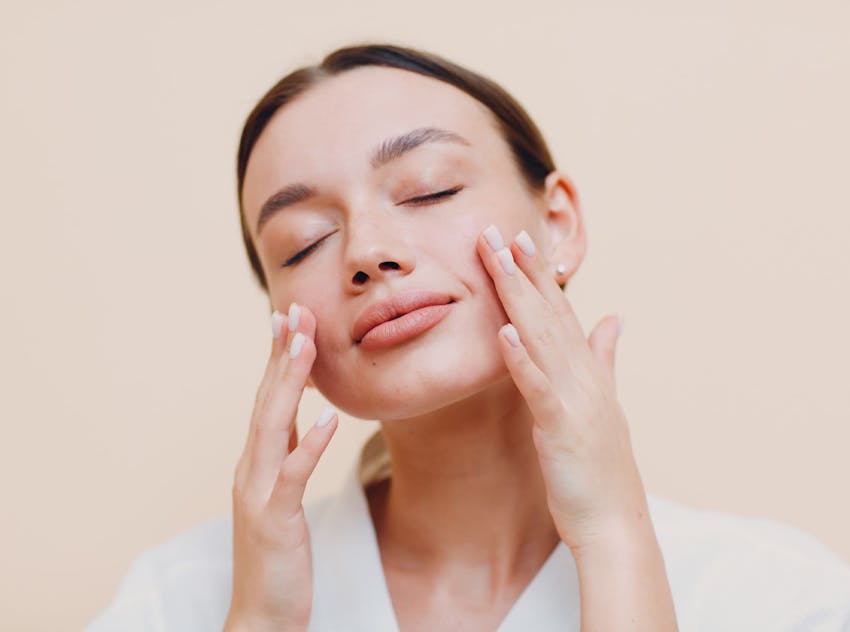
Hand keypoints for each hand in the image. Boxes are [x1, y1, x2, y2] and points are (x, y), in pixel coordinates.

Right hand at [225, 304, 337, 631]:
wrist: (261, 615)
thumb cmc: (276, 555)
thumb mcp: (281, 495)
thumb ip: (286, 454)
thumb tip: (303, 417)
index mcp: (256, 462)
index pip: (267, 399)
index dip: (277, 358)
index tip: (288, 318)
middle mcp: (251, 469)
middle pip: (266, 400)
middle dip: (281, 354)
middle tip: (294, 309)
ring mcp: (258, 493)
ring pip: (272, 426)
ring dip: (289, 383)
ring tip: (306, 344)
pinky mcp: (274, 520)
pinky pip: (293, 475)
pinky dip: (309, 443)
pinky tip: (330, 417)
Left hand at [476, 224, 649, 552]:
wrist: (613, 522)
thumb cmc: (600, 467)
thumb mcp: (604, 404)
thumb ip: (606, 357)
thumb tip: (613, 317)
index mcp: (588, 369)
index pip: (560, 310)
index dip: (540, 273)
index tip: (519, 238)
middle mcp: (583, 375)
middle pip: (548, 312)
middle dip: (523, 269)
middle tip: (498, 230)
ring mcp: (575, 398)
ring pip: (542, 336)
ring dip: (519, 296)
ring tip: (500, 259)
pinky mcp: (561, 426)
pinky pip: (538, 386)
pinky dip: (521, 357)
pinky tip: (503, 331)